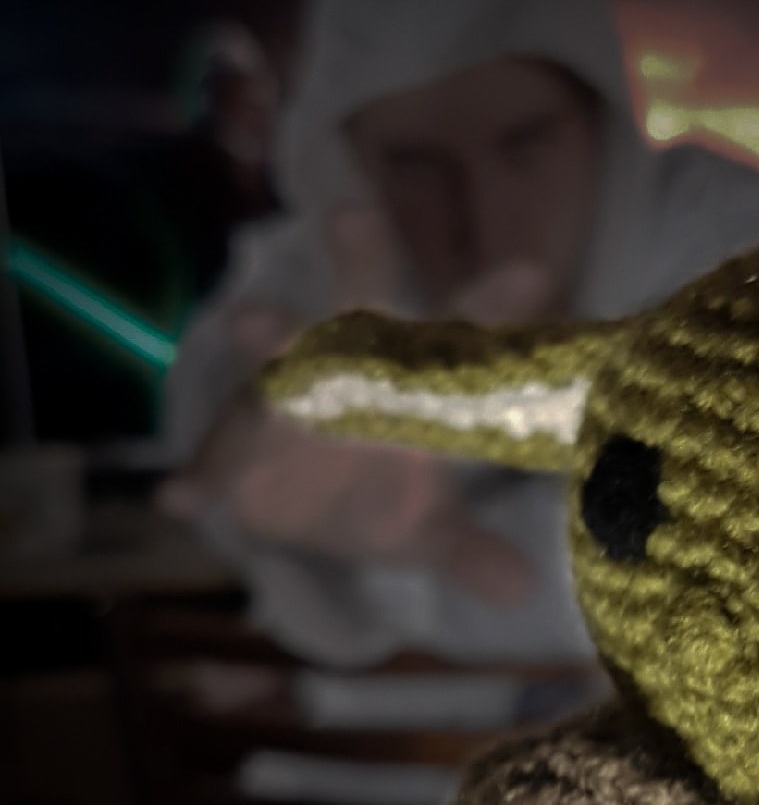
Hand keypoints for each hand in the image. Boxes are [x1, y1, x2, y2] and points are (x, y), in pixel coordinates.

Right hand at [159, 213, 552, 600]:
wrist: (301, 518)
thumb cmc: (380, 496)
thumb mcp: (429, 529)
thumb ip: (472, 551)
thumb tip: (525, 590)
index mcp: (411, 382)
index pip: (462, 335)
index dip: (495, 303)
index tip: (532, 273)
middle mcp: (348, 368)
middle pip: (359, 302)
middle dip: (360, 259)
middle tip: (357, 214)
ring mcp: (284, 399)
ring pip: (272, 357)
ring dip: (264, 335)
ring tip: (252, 317)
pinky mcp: (234, 450)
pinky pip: (213, 460)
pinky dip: (199, 476)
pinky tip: (181, 495)